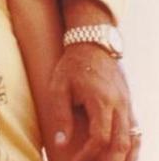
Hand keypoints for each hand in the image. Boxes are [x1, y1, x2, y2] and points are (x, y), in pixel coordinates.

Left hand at [49, 43, 137, 160]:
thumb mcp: (59, 87)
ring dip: (126, 157)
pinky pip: (136, 131)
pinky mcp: (129, 105)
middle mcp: (120, 106)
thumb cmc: (72, 66)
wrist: (94, 45)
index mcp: (101, 101)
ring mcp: (128, 106)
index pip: (100, 137)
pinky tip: (125, 157)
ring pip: (134, 139)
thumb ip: (61, 116)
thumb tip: (60, 143)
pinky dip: (132, 147)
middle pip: (122, 143)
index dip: (89, 154)